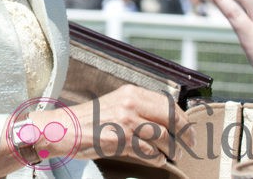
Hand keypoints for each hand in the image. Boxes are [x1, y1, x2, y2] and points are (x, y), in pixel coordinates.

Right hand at [29, 85, 193, 166]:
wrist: (64, 129)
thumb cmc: (89, 119)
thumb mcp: (115, 104)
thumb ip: (138, 107)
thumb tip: (167, 119)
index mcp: (130, 92)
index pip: (168, 103)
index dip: (183, 119)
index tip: (188, 129)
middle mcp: (130, 104)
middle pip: (171, 119)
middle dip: (185, 134)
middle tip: (188, 144)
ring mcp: (126, 122)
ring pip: (163, 138)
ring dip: (172, 150)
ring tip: (171, 154)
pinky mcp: (121, 141)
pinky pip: (150, 153)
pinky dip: (157, 159)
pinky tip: (156, 160)